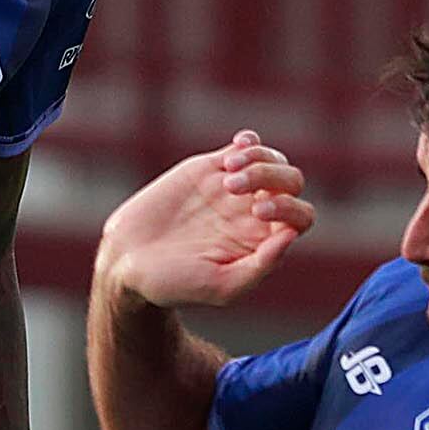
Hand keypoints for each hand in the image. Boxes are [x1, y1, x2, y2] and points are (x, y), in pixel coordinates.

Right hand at [97, 133, 314, 316]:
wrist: (128, 261)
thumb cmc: (174, 283)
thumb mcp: (220, 286)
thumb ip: (260, 266)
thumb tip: (290, 234)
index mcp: (263, 242)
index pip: (300, 217)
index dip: (289, 207)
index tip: (257, 211)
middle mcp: (254, 213)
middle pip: (292, 182)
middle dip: (273, 177)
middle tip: (235, 189)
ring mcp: (234, 189)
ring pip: (272, 160)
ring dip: (258, 160)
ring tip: (226, 174)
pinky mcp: (209, 169)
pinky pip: (246, 145)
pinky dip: (248, 142)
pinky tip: (231, 155)